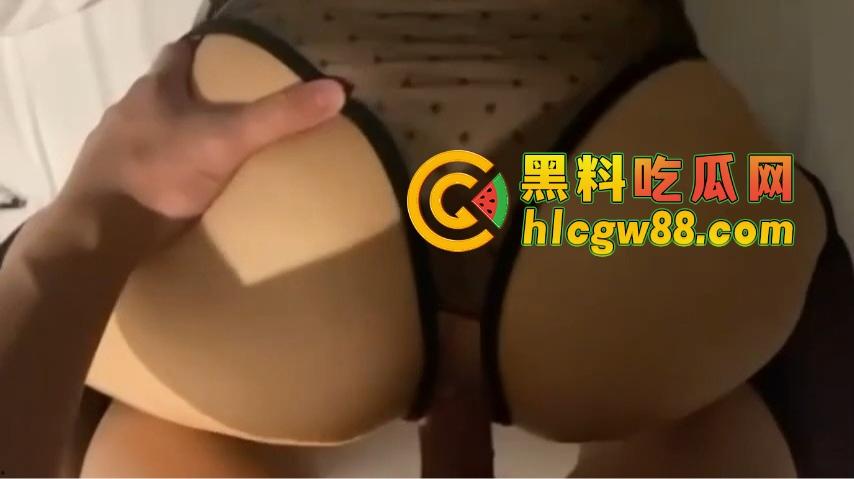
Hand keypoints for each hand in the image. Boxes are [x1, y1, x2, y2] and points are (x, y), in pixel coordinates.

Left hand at [54, 38, 344, 251]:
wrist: (101, 231)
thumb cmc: (162, 172)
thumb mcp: (228, 139)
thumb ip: (280, 116)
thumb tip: (338, 89)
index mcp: (154, 89)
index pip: (180, 53)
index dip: (206, 52)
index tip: (233, 60)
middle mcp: (129, 111)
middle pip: (167, 93)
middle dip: (197, 99)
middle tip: (235, 113)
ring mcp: (115, 150)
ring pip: (154, 132)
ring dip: (179, 138)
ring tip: (216, 154)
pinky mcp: (113, 186)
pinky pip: (145, 170)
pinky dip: (166, 174)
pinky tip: (185, 190)